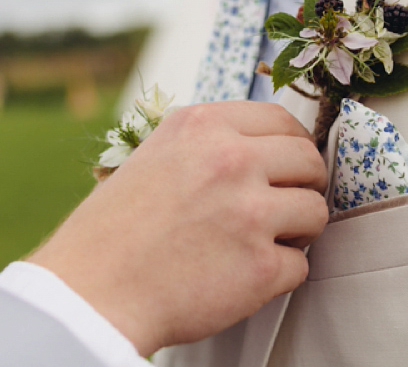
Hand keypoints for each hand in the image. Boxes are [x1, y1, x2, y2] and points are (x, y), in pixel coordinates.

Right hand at [28, 101, 327, 355]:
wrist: (93, 290)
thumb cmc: (115, 230)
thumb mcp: (154, 155)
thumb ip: (207, 144)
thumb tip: (258, 147)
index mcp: (202, 127)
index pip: (279, 118)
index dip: (291, 144)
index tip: (289, 163)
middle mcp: (230, 160)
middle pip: (308, 160)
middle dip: (304, 184)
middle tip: (286, 204)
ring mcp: (250, 212)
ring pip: (315, 211)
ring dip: (297, 230)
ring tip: (261, 241)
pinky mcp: (262, 265)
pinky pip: (300, 264)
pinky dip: (278, 274)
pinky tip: (244, 274)